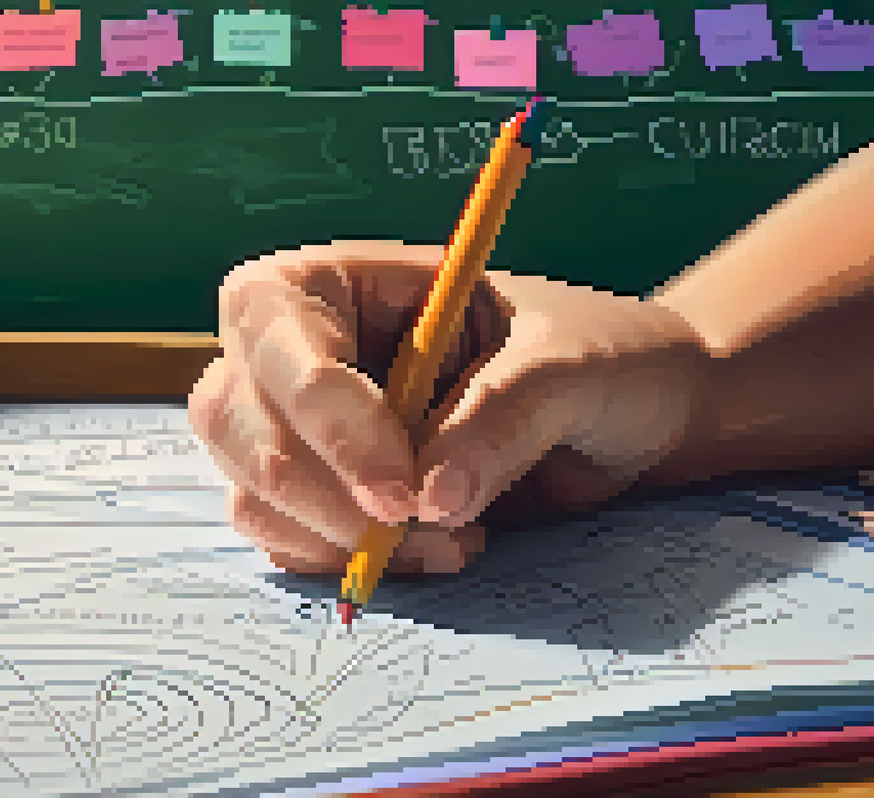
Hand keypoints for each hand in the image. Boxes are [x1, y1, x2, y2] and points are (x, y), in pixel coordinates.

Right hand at [189, 240, 709, 575]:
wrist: (640, 421)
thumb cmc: (603, 357)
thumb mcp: (567, 368)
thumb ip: (498, 418)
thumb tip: (428, 499)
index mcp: (347, 282)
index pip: (274, 325)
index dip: (320, 409)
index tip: (398, 488)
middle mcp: (306, 349)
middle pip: (233, 412)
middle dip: (316, 487)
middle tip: (413, 526)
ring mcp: (305, 427)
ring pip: (247, 484)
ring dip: (333, 533)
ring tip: (449, 538)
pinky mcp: (324, 494)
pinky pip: (282, 537)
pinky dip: (340, 560)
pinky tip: (430, 550)